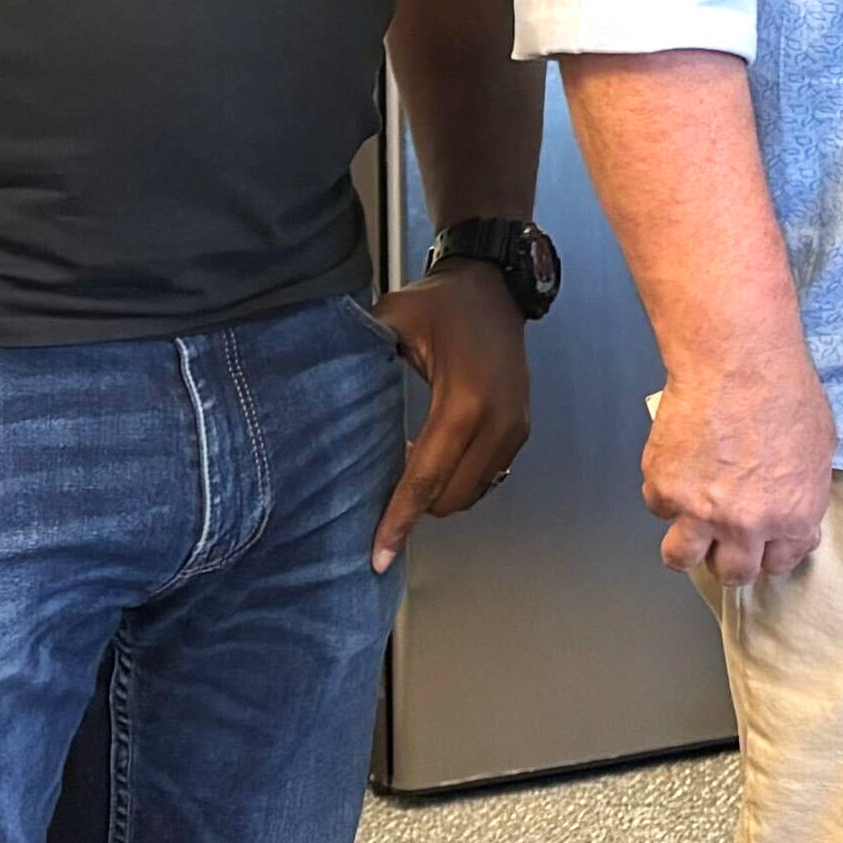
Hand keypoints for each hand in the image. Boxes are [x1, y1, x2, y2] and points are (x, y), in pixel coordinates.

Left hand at [368, 265, 532, 572]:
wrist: (495, 286)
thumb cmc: (440, 304)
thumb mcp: (392, 322)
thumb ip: (362, 362)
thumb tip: (321, 400)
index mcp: (463, 403)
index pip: (426, 478)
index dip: (399, 520)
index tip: (379, 556)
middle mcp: (498, 423)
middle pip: (450, 498)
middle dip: (416, 505)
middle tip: (385, 475)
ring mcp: (515, 428)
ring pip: (472, 492)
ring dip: (438, 492)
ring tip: (411, 462)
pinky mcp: (521, 429)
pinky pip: (488, 475)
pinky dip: (459, 478)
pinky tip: (437, 454)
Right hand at [645, 344, 835, 585]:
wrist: (736, 362)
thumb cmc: (785, 392)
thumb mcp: (820, 446)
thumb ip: (804, 489)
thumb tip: (793, 504)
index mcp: (792, 517)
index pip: (780, 563)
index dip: (772, 553)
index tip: (766, 544)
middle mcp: (745, 525)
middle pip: (732, 573)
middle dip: (730, 560)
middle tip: (727, 540)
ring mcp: (699, 511)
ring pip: (681, 559)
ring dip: (689, 547)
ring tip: (693, 526)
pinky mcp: (663, 489)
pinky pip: (658, 509)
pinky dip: (665, 495)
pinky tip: (678, 471)